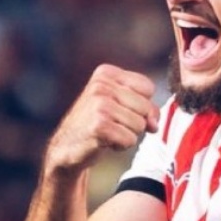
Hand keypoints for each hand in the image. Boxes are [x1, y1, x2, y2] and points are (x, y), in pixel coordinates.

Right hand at [44, 64, 159, 173]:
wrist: (67, 147)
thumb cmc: (98, 123)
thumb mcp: (120, 104)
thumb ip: (145, 107)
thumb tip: (154, 124)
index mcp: (106, 73)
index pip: (148, 88)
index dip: (143, 105)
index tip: (123, 110)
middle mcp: (101, 85)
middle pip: (146, 107)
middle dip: (135, 122)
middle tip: (113, 124)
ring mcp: (99, 104)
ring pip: (140, 125)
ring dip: (127, 134)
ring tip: (108, 131)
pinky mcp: (99, 125)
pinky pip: (130, 139)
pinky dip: (121, 145)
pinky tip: (104, 141)